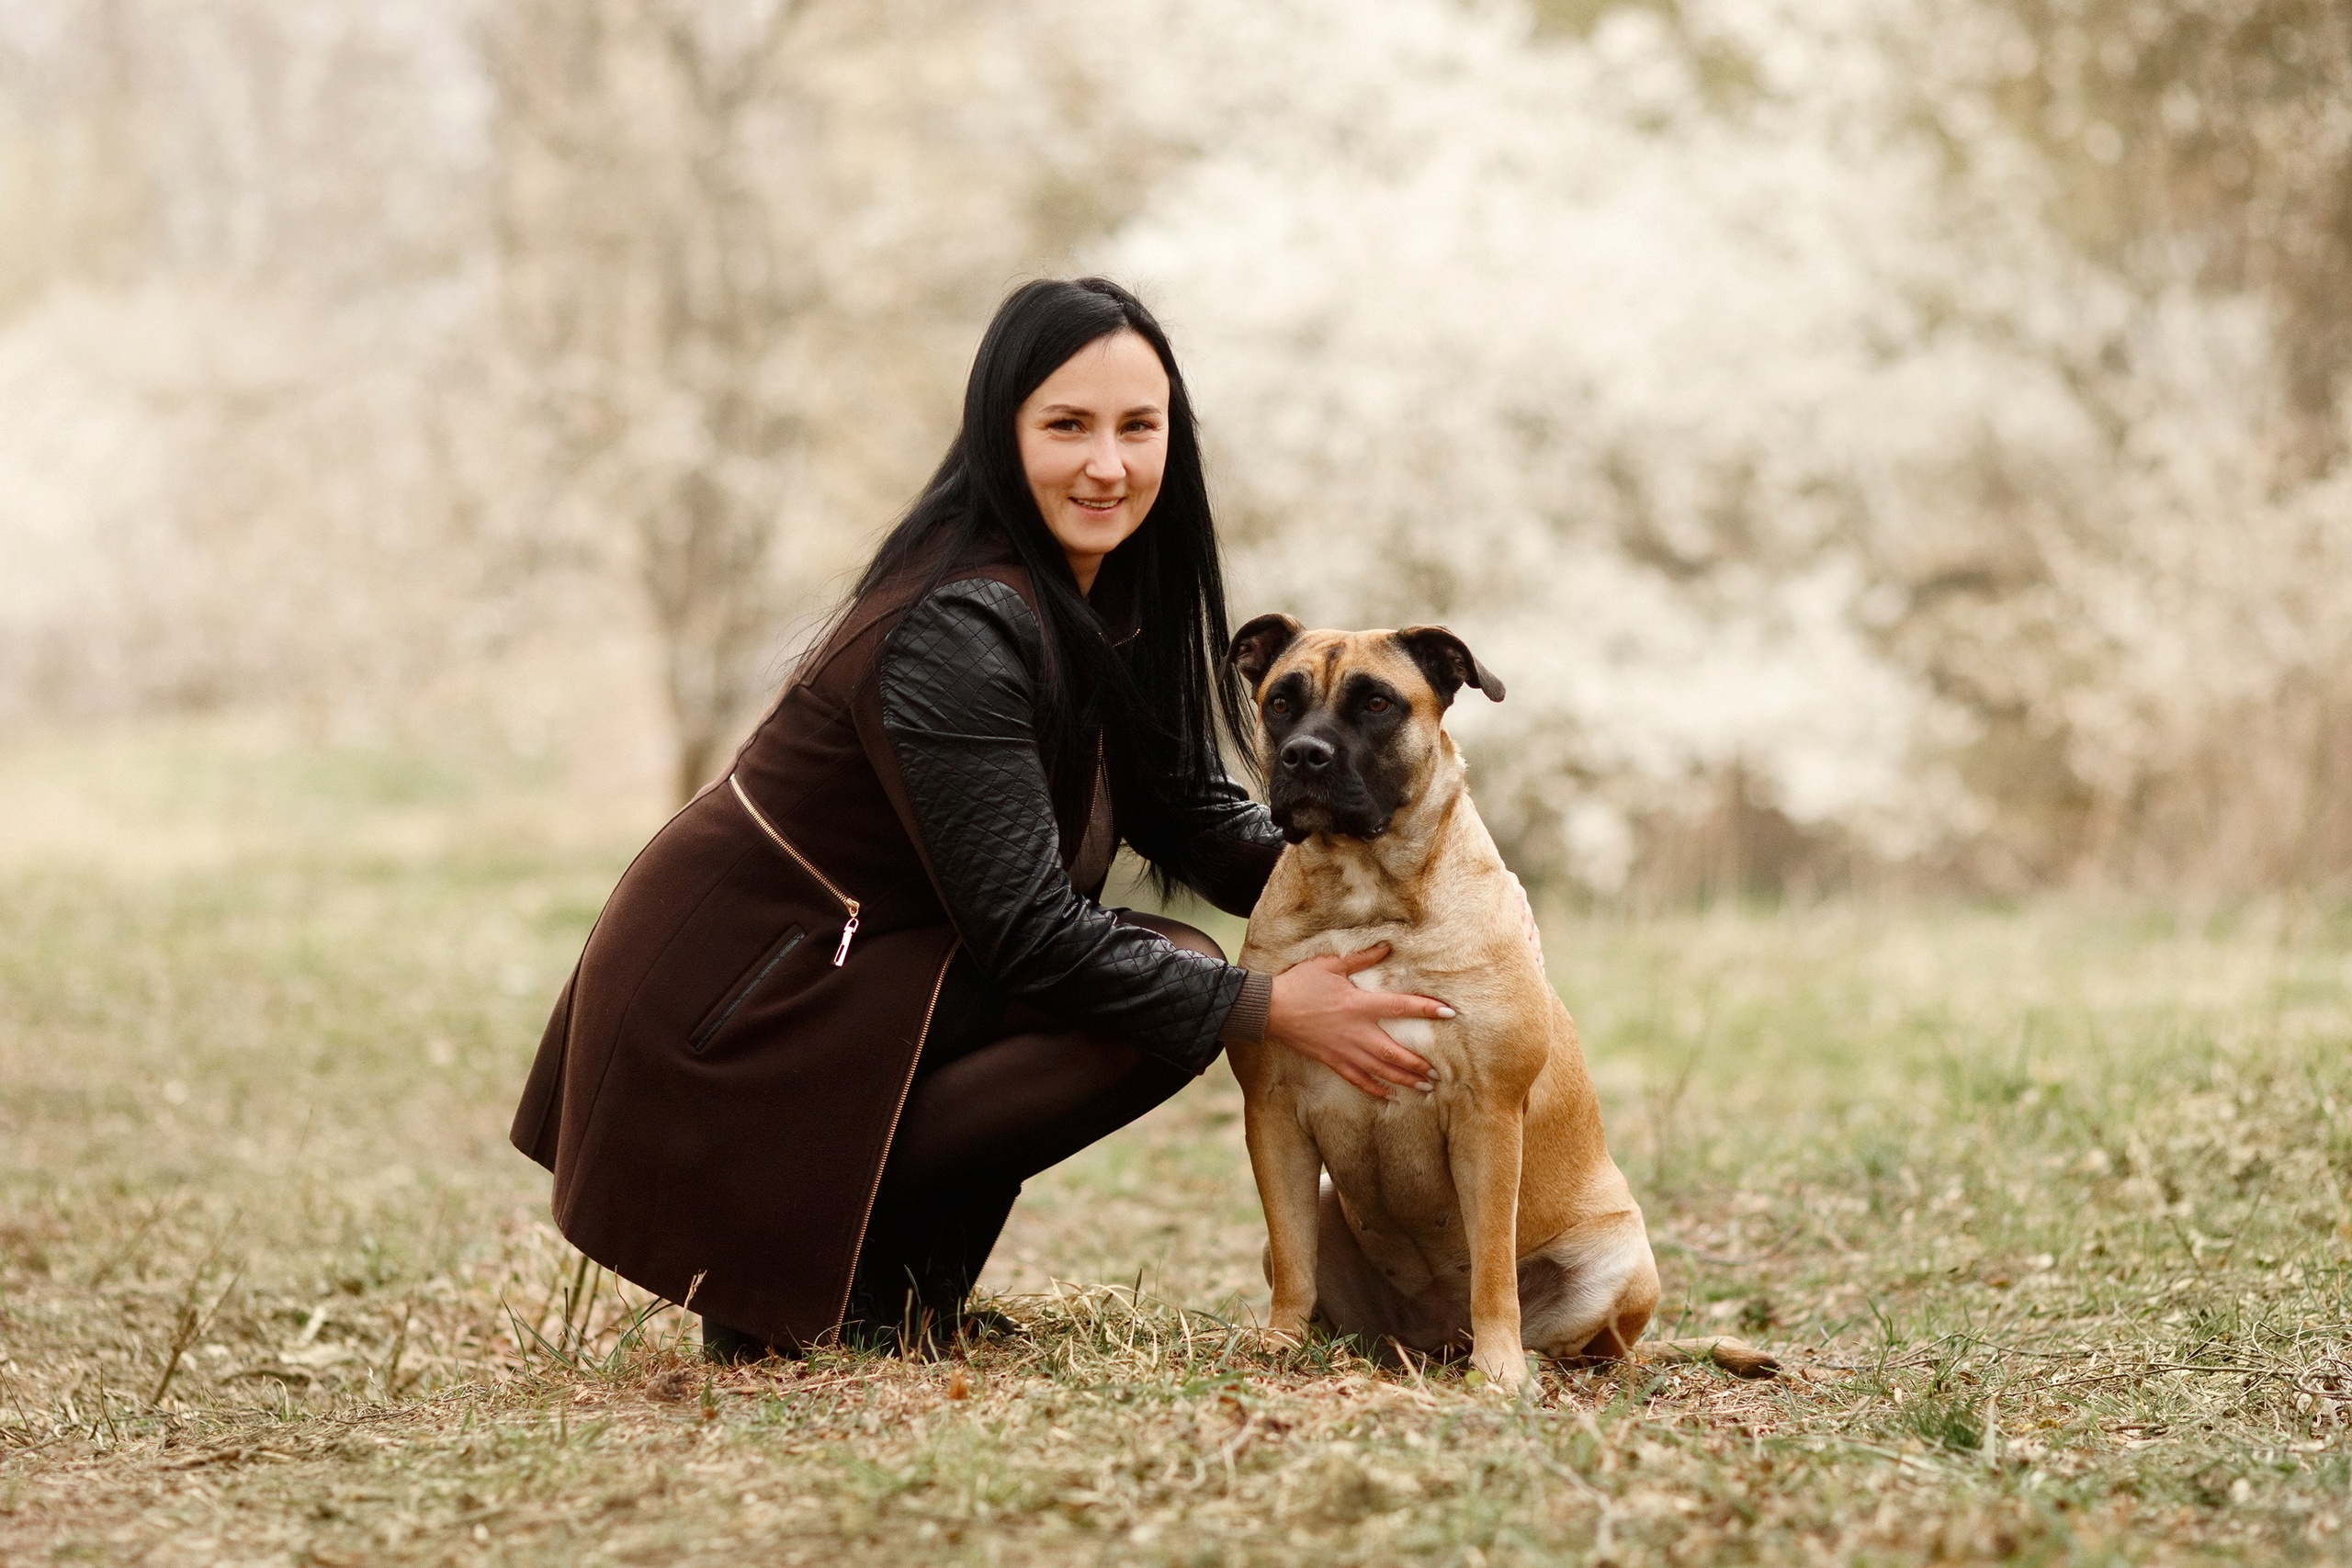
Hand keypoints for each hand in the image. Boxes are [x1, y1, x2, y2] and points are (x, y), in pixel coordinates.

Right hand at [1265, 943, 1450, 1098]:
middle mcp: (1357, 1032)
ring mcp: (1345, 1050)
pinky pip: (1357, 1079)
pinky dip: (1374, 1089)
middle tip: (1439, 1073)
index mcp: (1359, 1005)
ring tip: (1425, 1087)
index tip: (1448, 1013)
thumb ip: (1361, 958)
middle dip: (1418, 1064)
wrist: (1270, 1009)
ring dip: (1404, 1079)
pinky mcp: (1332, 1060)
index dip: (1426, 1009)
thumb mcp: (1330, 964)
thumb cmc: (1300, 983)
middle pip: (1395, 1052)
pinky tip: (1389, 1096)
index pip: (1401, 1007)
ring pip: (1380, 1070)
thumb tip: (1386, 946)